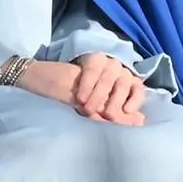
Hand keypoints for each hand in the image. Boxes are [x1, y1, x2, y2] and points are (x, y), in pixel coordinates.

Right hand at [13, 55, 146, 125]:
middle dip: (116, 103)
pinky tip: (79, 98)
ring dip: (99, 96)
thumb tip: (139, 122)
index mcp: (123, 83)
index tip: (128, 113)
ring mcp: (105, 63)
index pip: (138, 89)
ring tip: (86, 108)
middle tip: (105, 116)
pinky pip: (93, 70)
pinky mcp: (90, 59)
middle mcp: (118, 70)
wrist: (44, 82)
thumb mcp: (95, 110)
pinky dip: (88, 85)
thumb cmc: (72, 99)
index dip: (135, 101)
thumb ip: (116, 115)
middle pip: (124, 84)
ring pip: (109, 78)